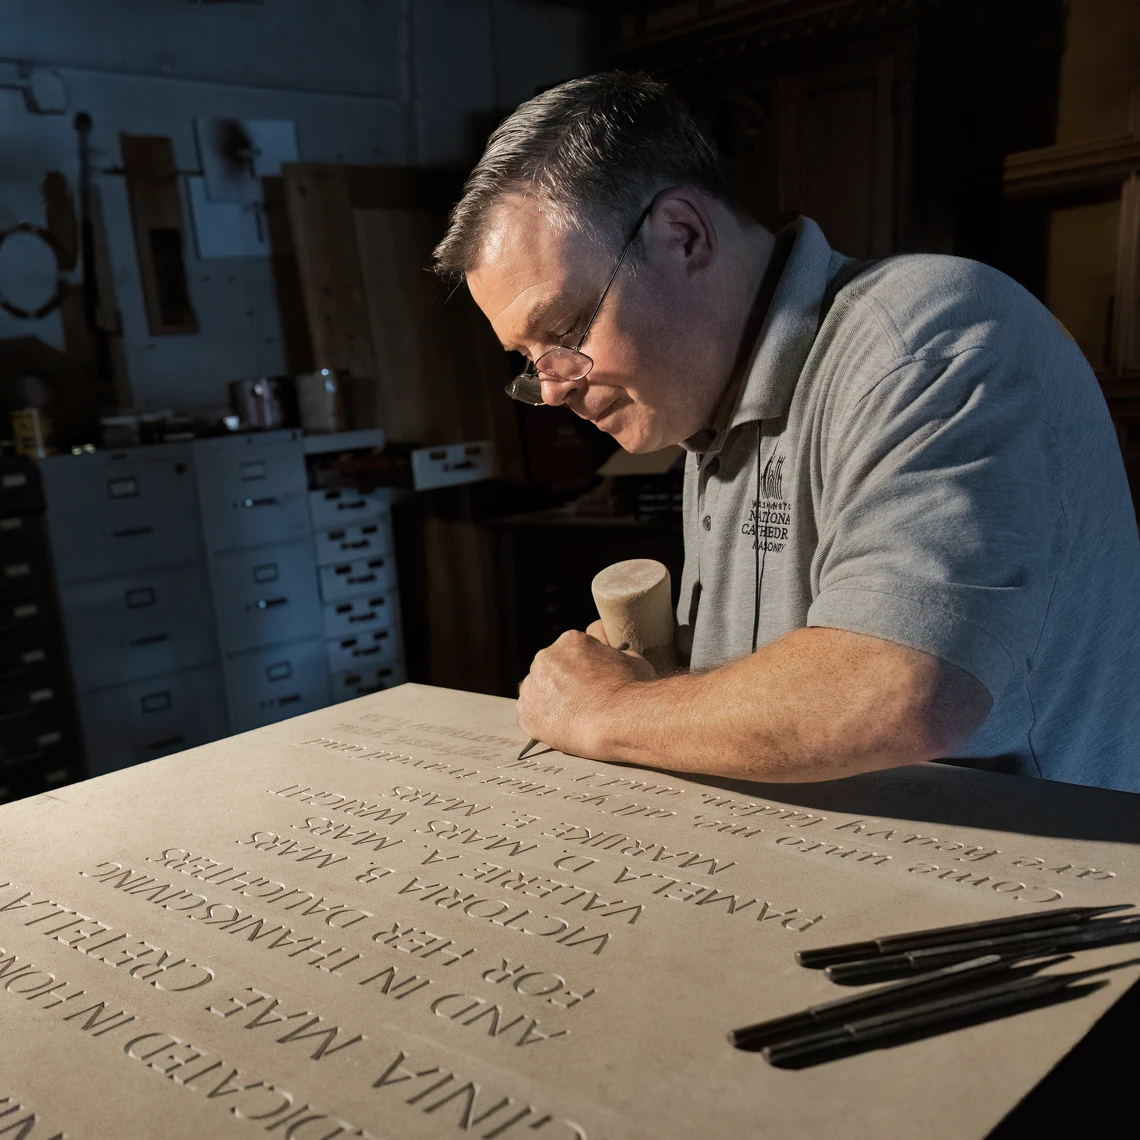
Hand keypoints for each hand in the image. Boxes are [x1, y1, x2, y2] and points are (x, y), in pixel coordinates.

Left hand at [517, 629, 655, 758]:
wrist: (620, 720)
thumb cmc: (632, 689)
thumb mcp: (631, 657)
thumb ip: (614, 652)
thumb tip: (612, 652)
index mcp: (569, 641)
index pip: (569, 654)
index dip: (581, 671)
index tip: (589, 686)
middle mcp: (545, 658)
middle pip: (548, 671)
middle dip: (561, 685)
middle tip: (581, 703)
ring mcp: (532, 686)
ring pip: (537, 694)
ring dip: (550, 703)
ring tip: (573, 718)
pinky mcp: (526, 714)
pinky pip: (531, 717)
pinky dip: (543, 725)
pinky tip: (562, 729)